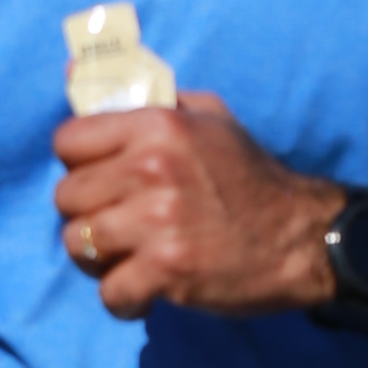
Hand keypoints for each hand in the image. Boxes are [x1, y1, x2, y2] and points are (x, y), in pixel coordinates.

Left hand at [51, 94, 339, 321]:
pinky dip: (124, 300)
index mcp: (158, 125)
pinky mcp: (167, 270)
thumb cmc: (249, 176)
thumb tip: (73, 68)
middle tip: (116, 226)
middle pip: (66, 196)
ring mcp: (158, 221)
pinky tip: (145, 292)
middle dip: (86, 215)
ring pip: (78, 244)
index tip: (99, 181)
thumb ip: (145, 97)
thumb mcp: (208, 118)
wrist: (301, 237)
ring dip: (98, 259)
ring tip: (128, 258)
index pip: (67, 141)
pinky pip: (110, 292)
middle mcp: (153, 168)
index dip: (77, 165)